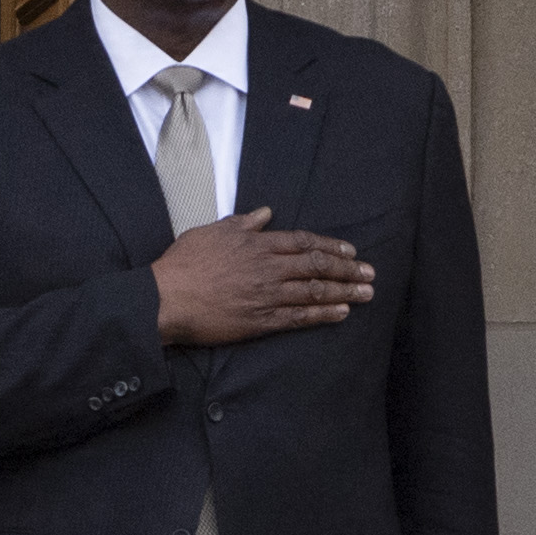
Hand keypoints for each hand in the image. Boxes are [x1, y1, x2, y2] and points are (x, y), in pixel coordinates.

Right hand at [152, 207, 370, 347]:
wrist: (165, 299)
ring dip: (344, 291)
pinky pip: (299, 318)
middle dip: (347, 269)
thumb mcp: (212, 232)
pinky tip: (342, 313)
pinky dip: (323, 315)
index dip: (330, 245)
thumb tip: (265, 212)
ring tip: (366, 292)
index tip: (350, 250)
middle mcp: (268, 268)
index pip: (303, 242)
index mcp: (257, 244)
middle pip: (317, 265)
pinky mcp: (260, 321)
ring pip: (314, 291)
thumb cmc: (183, 264)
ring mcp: (266, 295)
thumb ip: (243, 223)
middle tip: (369, 272)